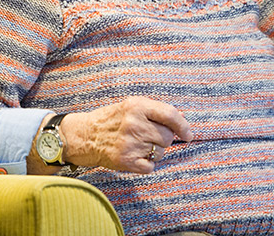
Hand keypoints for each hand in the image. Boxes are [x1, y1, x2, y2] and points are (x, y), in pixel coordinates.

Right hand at [61, 96, 192, 173]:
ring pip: (160, 152)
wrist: (85, 135)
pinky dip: (146, 164)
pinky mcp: (125, 161)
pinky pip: (151, 166)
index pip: (170, 115)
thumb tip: (182, 118)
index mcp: (137, 106)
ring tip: (138, 145)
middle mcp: (134, 124)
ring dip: (154, 151)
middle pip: (167, 136)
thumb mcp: (132, 106)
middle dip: (163, 138)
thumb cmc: (112, 119)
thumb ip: (156, 110)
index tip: (188, 135)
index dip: (183, 126)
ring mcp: (130, 143)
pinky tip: (135, 156)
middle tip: (148, 136)